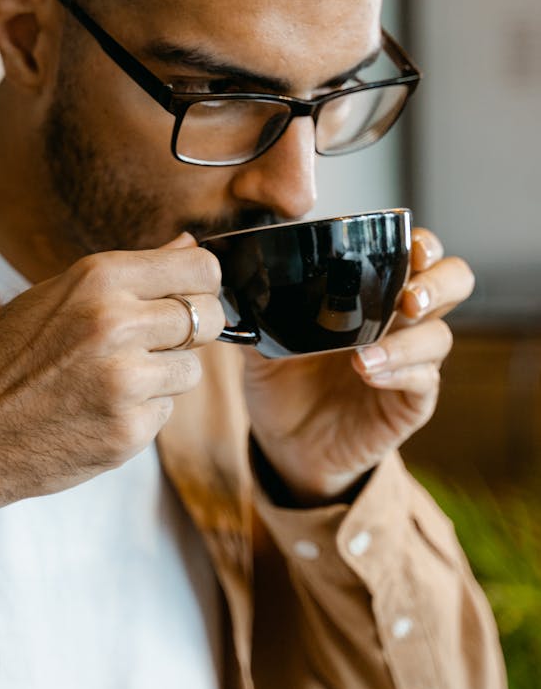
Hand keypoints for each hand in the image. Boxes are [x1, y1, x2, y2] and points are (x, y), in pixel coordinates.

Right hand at [0, 234, 223, 531]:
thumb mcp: (55, 296)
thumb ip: (129, 273)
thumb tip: (188, 245)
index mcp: (99, 278)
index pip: (201, 267)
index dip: (203, 283)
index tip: (192, 295)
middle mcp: (117, 323)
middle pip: (208, 317)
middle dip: (191, 330)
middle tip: (154, 343)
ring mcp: (126, 381)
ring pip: (192, 368)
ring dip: (165, 375)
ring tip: (112, 379)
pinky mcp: (129, 432)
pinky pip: (166, 412)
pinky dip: (142, 412)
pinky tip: (98, 410)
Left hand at [243, 228, 473, 505]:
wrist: (286, 444)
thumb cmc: (283, 383)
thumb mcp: (263, 340)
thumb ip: (259, 309)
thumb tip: (234, 276)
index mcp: (372, 293)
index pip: (417, 253)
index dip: (421, 243)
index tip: (406, 245)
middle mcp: (400, 321)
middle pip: (453, 283)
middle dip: (438, 281)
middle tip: (408, 296)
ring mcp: (411, 361)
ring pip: (440, 335)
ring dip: (409, 339)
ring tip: (365, 352)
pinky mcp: (410, 402)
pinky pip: (423, 381)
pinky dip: (399, 372)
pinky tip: (368, 372)